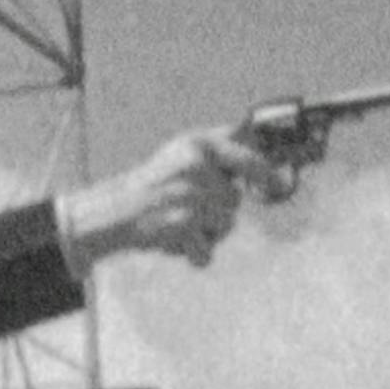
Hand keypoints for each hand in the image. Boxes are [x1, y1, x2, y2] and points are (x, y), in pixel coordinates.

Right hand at [56, 129, 281, 272]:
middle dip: (218, 211)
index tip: (278, 182)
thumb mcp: (180, 153)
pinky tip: (172, 239)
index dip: (265, 171)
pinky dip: (193, 253)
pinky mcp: (185, 224)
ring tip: (178, 222)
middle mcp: (197, 165)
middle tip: (192, 208)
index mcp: (198, 144)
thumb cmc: (152, 187)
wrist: (111, 214)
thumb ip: (217, 147)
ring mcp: (191, 194)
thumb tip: (254, 135)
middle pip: (234, 199)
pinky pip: (207, 250)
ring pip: (224, 225)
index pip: (245, 154)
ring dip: (206, 232)